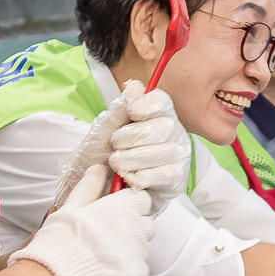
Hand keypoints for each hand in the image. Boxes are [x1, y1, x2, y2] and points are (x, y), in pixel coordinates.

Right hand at [8, 164, 155, 275]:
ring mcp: (139, 257)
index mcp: (124, 208)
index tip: (116, 210)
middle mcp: (137, 231)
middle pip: (145, 225)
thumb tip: (99, 170)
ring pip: (141, 250)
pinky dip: (124, 273)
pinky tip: (104, 273)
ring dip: (127, 251)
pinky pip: (137, 273)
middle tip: (107, 234)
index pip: (142, 199)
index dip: (129, 204)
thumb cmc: (60, 241)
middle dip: (132, 228)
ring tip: (101, 257)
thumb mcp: (71, 207)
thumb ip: (90, 187)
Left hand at [49, 82, 181, 212]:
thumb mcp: (107, 127)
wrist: (96, 189)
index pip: (161, 102)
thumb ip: (122, 106)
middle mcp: (174, 134)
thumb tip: (133, 86)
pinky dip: (134, 178)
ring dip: (127, 160)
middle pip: (160, 128)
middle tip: (115, 146)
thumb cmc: (104, 155)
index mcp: (159, 115)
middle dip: (128, 138)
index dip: (142, 107)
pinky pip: (156, 175)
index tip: (129, 115)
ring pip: (157, 153)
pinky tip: (128, 179)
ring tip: (117, 164)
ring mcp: (177, 158)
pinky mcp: (175, 181)